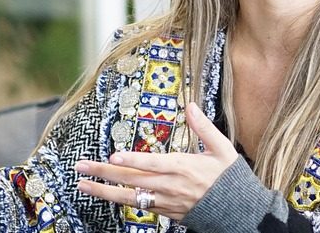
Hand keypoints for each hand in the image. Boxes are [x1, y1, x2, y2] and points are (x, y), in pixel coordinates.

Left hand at [74, 103, 238, 217]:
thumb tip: (190, 106)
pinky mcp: (165, 212)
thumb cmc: (230, 179)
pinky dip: (120, 200)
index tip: (114, 155)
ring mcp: (166, 202)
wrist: (238, 212)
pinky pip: (138, 206)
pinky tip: (105, 194)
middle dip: (104, 173)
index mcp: (184, 168)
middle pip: (132, 179)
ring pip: (129, 197)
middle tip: (81, 166)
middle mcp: (171, 186)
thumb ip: (203, 127)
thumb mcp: (222, 149)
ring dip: (103, 191)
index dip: (133, 160)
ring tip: (82, 184)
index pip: (153, 163)